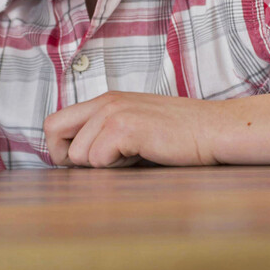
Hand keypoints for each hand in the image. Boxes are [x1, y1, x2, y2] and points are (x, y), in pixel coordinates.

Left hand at [44, 92, 218, 167]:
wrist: (217, 131)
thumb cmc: (181, 137)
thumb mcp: (136, 129)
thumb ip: (106, 136)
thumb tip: (76, 162)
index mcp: (105, 101)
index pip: (54, 123)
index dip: (62, 149)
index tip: (88, 163)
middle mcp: (104, 102)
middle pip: (52, 132)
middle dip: (70, 158)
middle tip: (105, 164)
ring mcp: (113, 112)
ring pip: (78, 154)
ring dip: (103, 166)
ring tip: (135, 156)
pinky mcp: (124, 127)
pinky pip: (98, 161)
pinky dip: (117, 168)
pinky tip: (143, 156)